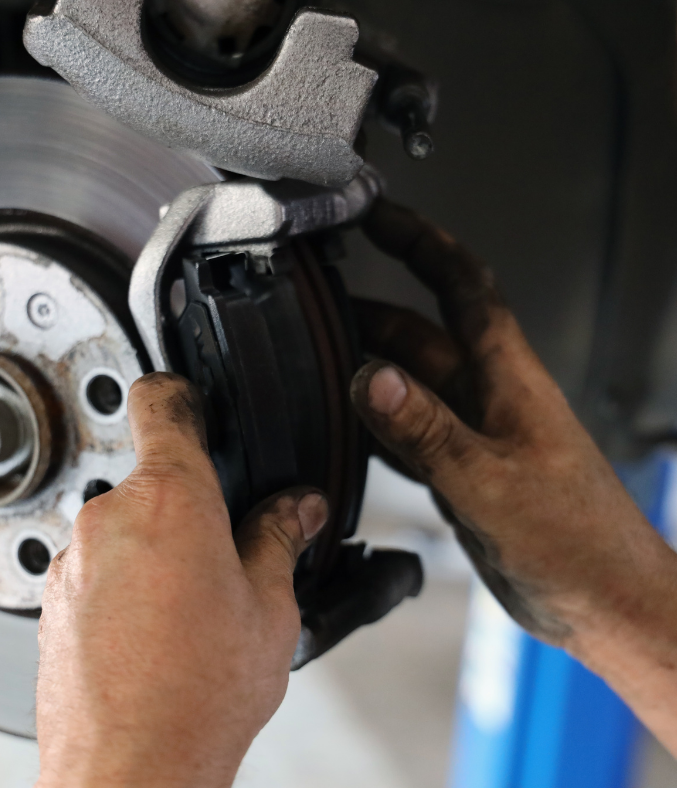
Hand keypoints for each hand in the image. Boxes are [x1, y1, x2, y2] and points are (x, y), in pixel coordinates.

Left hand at [34, 372, 329, 787]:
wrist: (129, 769)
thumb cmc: (198, 695)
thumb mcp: (268, 609)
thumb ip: (278, 540)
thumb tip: (297, 510)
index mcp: (170, 498)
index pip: (162, 402)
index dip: (182, 394)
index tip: (193, 404)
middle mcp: (109, 517)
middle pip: (152, 480)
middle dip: (188, 507)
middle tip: (223, 559)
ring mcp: (73, 559)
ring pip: (124, 530)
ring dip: (154, 552)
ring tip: (187, 613)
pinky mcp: (53, 599)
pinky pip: (94, 570)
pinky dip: (122, 586)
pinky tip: (151, 635)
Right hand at [350, 197, 676, 751]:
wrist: (605, 601)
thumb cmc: (577, 543)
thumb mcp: (490, 482)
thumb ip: (426, 429)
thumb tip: (370, 376)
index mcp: (507, 378)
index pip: (460, 285)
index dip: (418, 241)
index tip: (375, 213)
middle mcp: (488, 395)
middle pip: (420, 332)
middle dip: (369, 310)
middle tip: (315, 304)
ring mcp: (473, 432)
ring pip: (409, 381)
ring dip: (365, 366)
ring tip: (314, 360)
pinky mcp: (463, 469)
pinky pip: (407, 430)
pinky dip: (375, 422)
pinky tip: (346, 428)